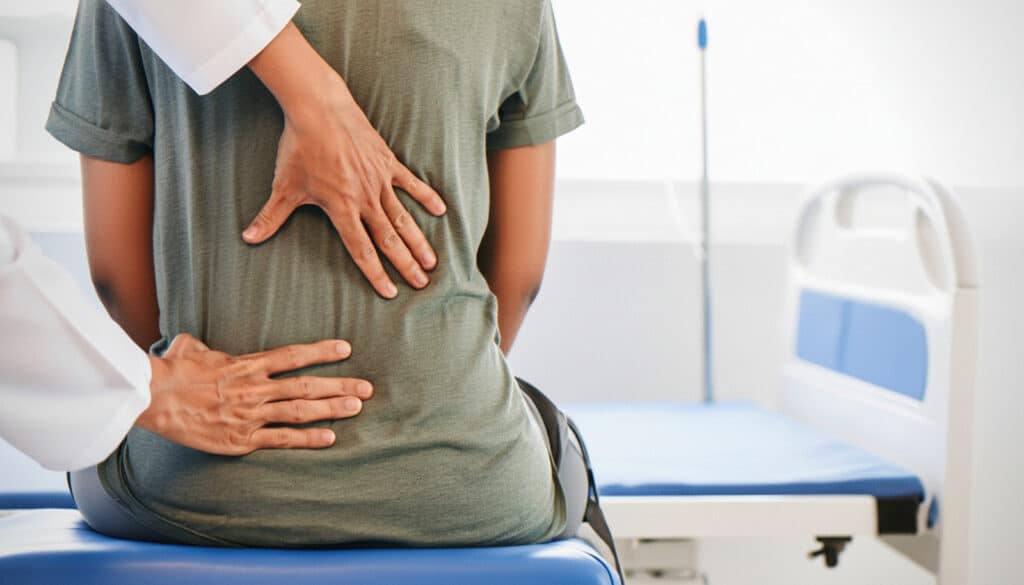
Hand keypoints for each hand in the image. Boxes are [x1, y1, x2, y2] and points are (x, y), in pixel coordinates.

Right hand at [136, 333, 372, 454]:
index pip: (294, 355)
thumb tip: (194, 342)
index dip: (322, 351)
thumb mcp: (189, 348)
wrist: (153, 398)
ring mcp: (252, 415)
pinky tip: (330, 437)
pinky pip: (282, 439)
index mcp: (248, 364)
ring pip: (301, 410)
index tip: (346, 347)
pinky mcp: (242, 439)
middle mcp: (256, 389)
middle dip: (340, 385)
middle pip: (308, 385)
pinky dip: (308, 439)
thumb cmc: (170, 371)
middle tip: (367, 388)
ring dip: (332, 408)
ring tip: (356, 407)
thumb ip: (202, 345)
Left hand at [244, 23, 445, 298]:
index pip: (361, 249)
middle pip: (388, 239)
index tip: (390, 292)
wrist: (318, 109)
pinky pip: (411, 183)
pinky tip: (441, 210)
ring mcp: (379, 181)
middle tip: (421, 284)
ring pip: (403, 218)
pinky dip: (426, 197)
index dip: (375, 273)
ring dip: (418, 241)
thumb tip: (248, 238)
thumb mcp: (283, 186)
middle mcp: (365, 199)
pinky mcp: (387, 162)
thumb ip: (271, 216)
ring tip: (432, 261)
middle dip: (405, 264)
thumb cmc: (299, 147)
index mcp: (341, 209)